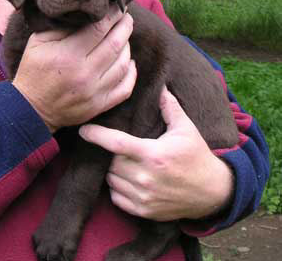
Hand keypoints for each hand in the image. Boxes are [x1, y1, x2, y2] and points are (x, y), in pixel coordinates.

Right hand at [12, 6, 135, 132]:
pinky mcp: (99, 106)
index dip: (112, 15)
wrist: (31, 109)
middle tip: (126, 17)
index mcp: (68, 55)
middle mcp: (85, 73)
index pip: (99, 29)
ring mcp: (95, 92)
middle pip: (116, 44)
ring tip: (124, 37)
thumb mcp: (37, 43)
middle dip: (125, 26)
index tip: (116, 7)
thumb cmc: (33, 71)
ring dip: (128, 46)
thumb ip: (60, 27)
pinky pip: (125, 88)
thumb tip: (84, 15)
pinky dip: (132, 73)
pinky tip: (129, 62)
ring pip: (124, 64)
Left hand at [79, 87, 234, 220]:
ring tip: (123, 161)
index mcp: (153, 154)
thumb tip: (158, 85)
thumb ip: (169, 106)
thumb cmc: (197, 156)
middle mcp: (145, 177)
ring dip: (112, 170)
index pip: (116, 143)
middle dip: (109, 153)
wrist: (214, 193)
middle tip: (115, 146)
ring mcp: (144, 197)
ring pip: (111, 180)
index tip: (83, 129)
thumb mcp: (186, 128)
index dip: (96, 135)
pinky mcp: (144, 212)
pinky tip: (127, 178)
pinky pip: (116, 197)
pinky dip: (117, 188)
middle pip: (110, 162)